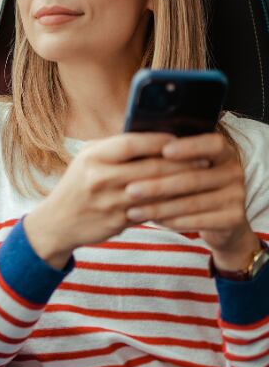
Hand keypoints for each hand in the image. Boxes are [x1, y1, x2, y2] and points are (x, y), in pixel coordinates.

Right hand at [24, 132, 208, 268]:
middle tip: (204, 160)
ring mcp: (109, 202)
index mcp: (92, 157)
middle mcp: (98, 178)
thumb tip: (152, 136)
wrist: (57, 222)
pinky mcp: (117, 222)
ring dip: (182, 185)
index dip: (158, 140)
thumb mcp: (86, 159)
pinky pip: (151, 211)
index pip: (130, 143)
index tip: (180, 139)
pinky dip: (170, 204)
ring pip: (155, 192)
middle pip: (150, 168)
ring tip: (201, 178)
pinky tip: (185, 199)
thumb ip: (113, 148)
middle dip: (182, 163)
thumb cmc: (77, 185)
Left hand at [122, 132, 258, 266]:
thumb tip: (132, 146)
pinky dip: (172, 222)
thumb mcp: (183, 167)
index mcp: (222, 151)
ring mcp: (237, 195)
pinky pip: (198, 221)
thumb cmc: (190, 185)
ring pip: (191, 202)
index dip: (189, 147)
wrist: (220, 220)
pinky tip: (152, 221)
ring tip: (133, 211)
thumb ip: (167, 157)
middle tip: (129, 190)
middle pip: (193, 178)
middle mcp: (234, 171)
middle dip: (157, 185)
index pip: (211, 144)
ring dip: (159, 208)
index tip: (164, 150)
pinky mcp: (234, 218)